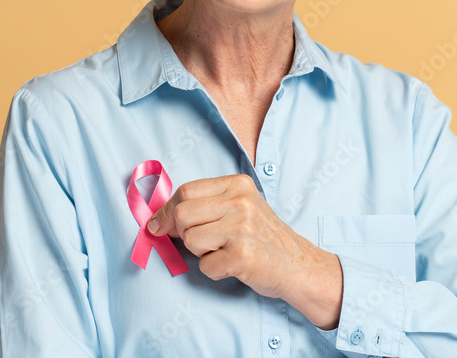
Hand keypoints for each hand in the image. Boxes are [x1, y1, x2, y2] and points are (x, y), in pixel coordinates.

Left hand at [146, 174, 342, 328]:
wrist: (298, 265)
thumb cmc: (263, 236)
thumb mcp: (241, 206)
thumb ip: (206, 204)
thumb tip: (158, 218)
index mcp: (237, 185)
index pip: (185, 190)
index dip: (166, 210)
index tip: (158, 225)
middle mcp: (240, 202)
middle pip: (182, 214)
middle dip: (180, 233)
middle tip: (198, 242)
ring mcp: (242, 228)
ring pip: (190, 241)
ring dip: (200, 253)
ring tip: (223, 251)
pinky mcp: (242, 255)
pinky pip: (205, 265)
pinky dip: (214, 270)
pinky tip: (232, 265)